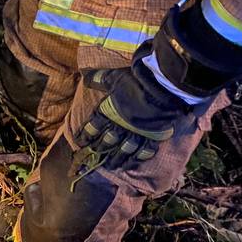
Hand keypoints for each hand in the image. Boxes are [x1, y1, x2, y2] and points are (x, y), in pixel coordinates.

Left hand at [74, 59, 206, 173]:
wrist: (161, 87)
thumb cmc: (136, 81)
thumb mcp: (114, 77)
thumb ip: (99, 79)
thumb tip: (86, 75)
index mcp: (110, 112)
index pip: (94, 127)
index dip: (86, 135)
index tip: (80, 142)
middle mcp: (121, 126)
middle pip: (108, 141)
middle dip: (100, 149)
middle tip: (94, 158)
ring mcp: (137, 133)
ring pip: (124, 150)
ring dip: (116, 159)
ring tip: (111, 166)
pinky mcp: (153, 136)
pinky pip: (144, 151)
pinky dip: (138, 158)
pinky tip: (132, 164)